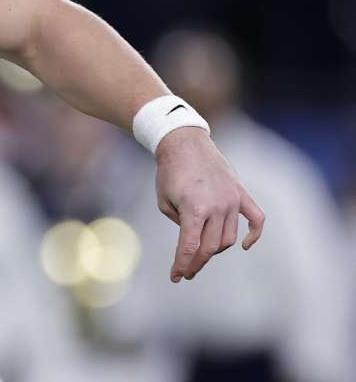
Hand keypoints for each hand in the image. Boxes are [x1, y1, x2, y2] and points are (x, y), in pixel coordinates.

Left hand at [154, 128, 264, 281]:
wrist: (184, 143)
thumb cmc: (169, 172)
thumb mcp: (164, 201)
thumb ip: (179, 223)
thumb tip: (194, 238)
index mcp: (194, 209)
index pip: (190, 247)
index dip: (182, 265)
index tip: (176, 277)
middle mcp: (217, 207)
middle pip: (210, 247)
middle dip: (196, 263)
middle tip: (187, 272)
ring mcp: (232, 201)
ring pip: (229, 238)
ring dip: (215, 249)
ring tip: (201, 253)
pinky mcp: (241, 193)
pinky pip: (256, 218)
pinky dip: (254, 235)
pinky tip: (245, 246)